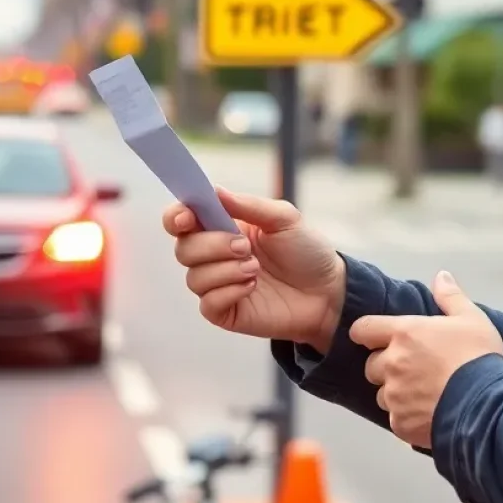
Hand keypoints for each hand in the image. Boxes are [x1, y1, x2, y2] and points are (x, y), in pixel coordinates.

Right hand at [163, 188, 346, 353]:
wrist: (326, 290)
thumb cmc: (305, 251)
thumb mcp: (284, 218)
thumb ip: (249, 206)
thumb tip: (215, 191)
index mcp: (222, 226)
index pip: (181, 220)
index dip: (176, 216)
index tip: (187, 218)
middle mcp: (214, 255)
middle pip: (183, 249)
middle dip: (212, 245)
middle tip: (246, 247)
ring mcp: (217, 284)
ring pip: (194, 277)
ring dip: (226, 270)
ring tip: (256, 269)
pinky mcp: (224, 311)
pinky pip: (208, 303)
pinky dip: (229, 292)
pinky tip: (253, 287)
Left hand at [349, 271, 502, 447]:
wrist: (487, 404)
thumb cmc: (479, 356)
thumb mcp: (471, 318)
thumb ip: (450, 297)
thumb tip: (441, 276)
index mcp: (404, 333)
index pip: (363, 329)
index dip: (367, 333)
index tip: (376, 338)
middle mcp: (392, 363)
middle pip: (372, 365)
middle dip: (386, 366)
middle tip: (413, 369)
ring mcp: (395, 396)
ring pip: (383, 395)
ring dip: (396, 393)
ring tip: (423, 394)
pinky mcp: (401, 424)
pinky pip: (396, 420)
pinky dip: (407, 417)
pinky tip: (429, 413)